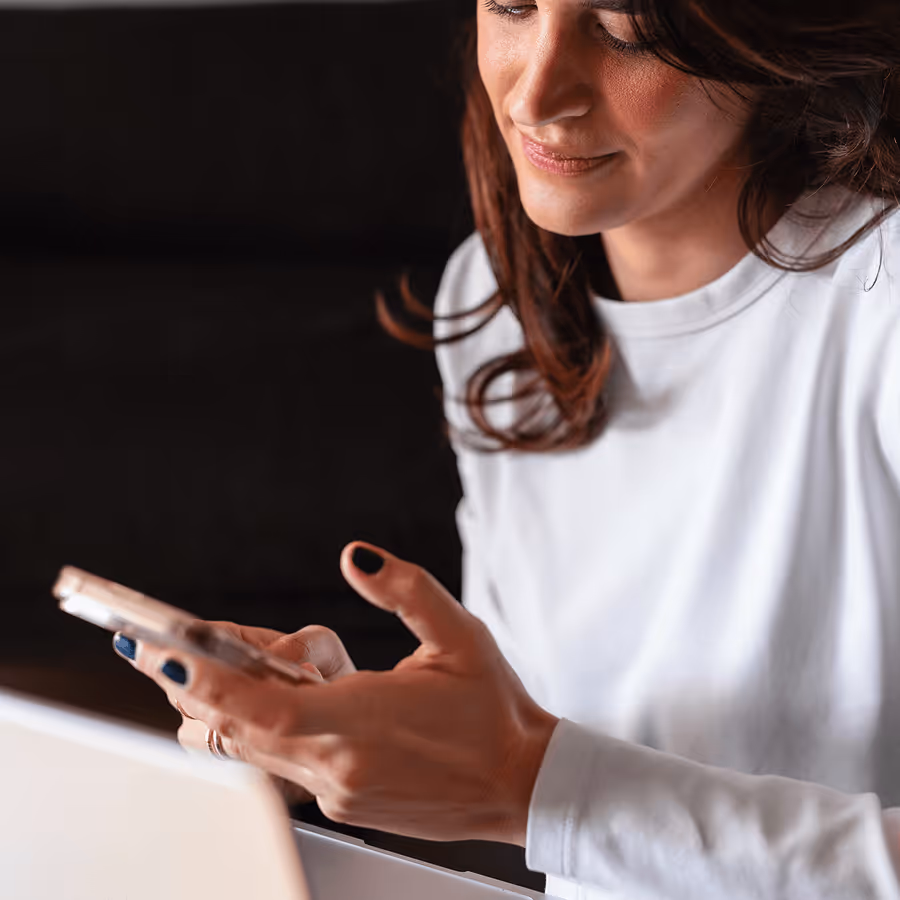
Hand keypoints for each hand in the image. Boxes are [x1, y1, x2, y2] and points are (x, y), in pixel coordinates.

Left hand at [128, 543, 559, 845]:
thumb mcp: (459, 634)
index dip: (210, 682)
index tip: (169, 655)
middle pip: (237, 730)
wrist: (520, 783)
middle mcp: (338, 766)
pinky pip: (282, 760)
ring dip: (229, 705)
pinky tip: (291, 691)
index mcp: (364, 722)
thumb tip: (356, 557)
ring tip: (222, 663)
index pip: (264, 707)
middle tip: (158, 650)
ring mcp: (337, 790)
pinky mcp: (343, 801)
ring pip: (252, 748)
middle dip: (193, 686)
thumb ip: (405, 590)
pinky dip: (268, 724)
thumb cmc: (493, 710)